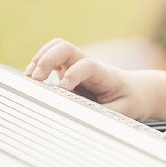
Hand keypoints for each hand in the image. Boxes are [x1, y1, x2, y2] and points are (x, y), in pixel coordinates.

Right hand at [25, 38, 147, 118]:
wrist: (136, 91)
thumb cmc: (129, 101)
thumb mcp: (121, 112)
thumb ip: (101, 114)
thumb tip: (79, 119)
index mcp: (105, 75)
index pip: (87, 65)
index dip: (74, 73)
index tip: (62, 87)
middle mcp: (88, 66)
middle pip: (66, 48)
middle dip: (47, 59)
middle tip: (35, 78)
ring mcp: (77, 66)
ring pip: (56, 48)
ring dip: (40, 58)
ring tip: (29, 77)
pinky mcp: (68, 71)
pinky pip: (51, 59)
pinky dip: (38, 65)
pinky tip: (31, 80)